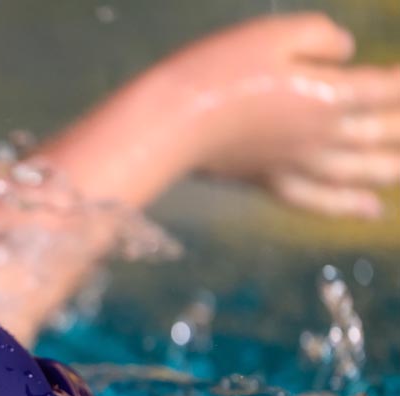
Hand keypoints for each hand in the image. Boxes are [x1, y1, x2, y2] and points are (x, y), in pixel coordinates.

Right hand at [183, 13, 399, 217]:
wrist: (171, 122)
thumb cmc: (220, 70)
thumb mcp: (275, 32)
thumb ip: (321, 37)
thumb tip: (346, 52)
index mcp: (330, 95)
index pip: (389, 89)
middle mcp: (323, 136)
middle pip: (386, 133)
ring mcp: (297, 164)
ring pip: (364, 171)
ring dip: (397, 167)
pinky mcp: (269, 181)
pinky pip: (319, 200)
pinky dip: (350, 206)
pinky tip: (371, 210)